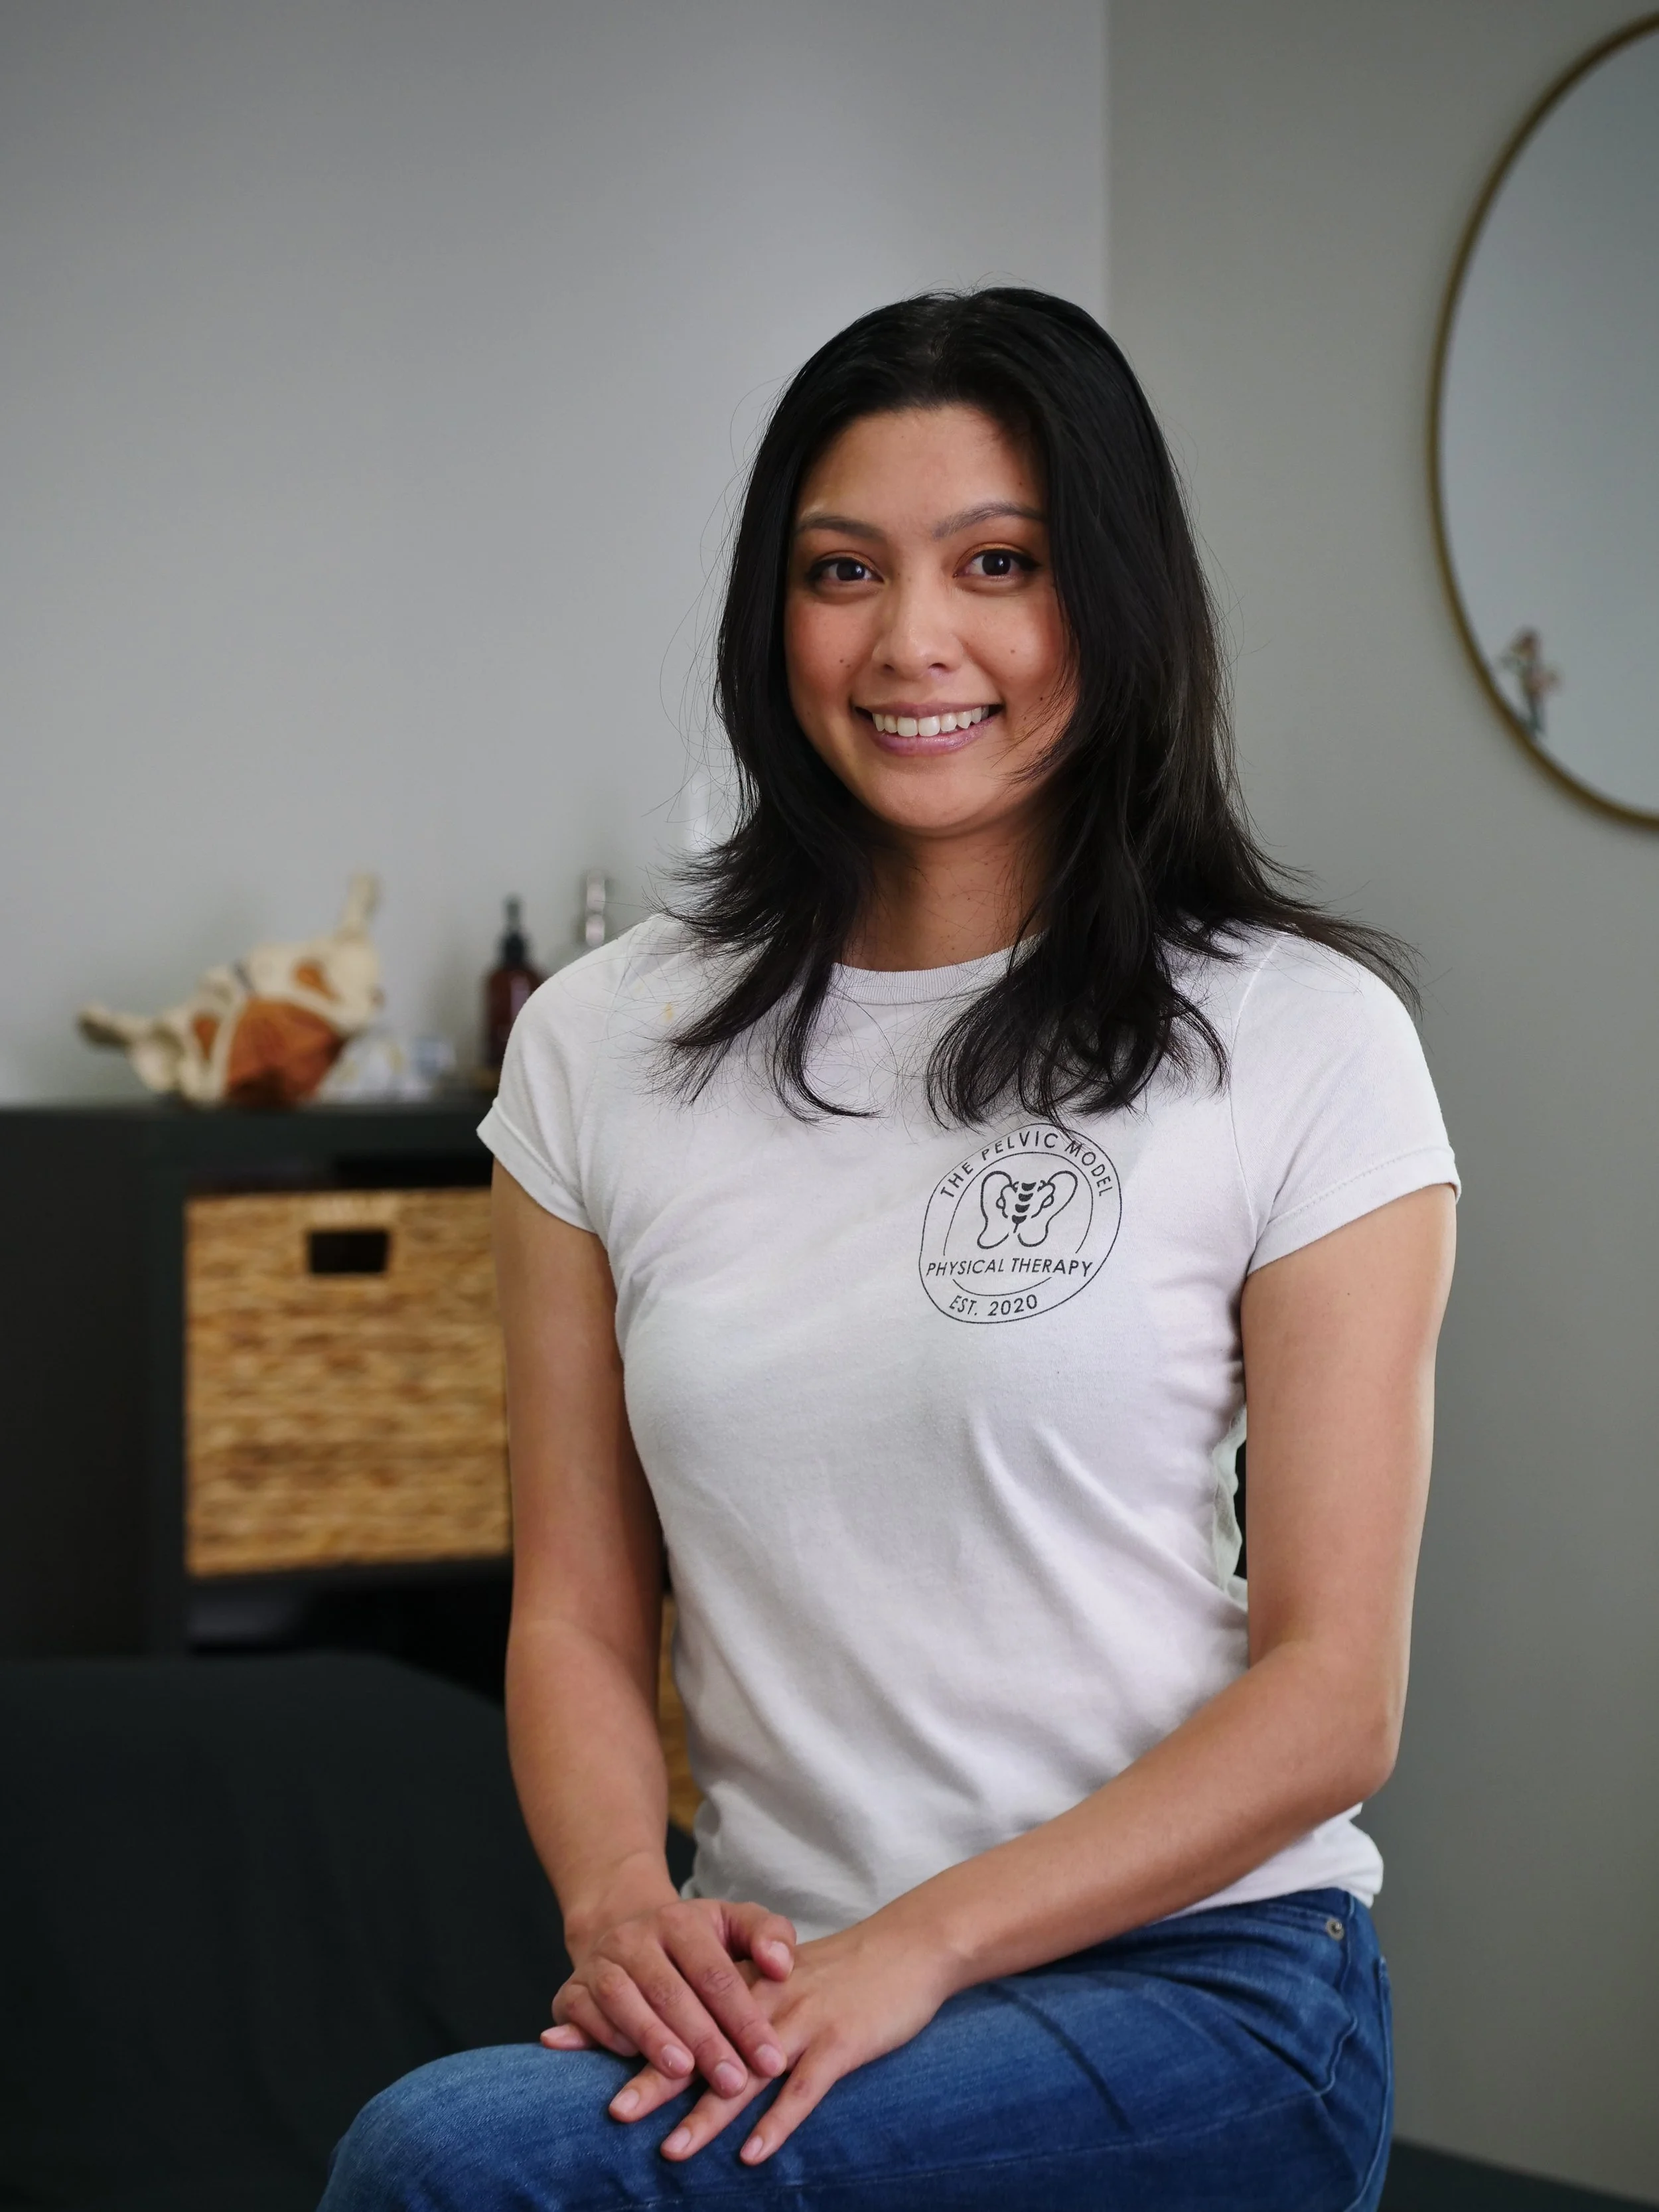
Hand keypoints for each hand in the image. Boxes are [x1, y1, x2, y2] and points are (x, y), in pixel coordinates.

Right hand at [543, 1895, 797, 2098]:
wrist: (624, 1930)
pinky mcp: (570, 1990)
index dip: (746, 2020)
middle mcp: (636, 1938)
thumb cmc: (695, 1943)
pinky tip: (629, 2063)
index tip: (772, 2061)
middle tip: (734, 2083)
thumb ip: (770, 1936)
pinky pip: (584, 2013)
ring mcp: (600, 1962)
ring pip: (624, 1999)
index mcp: (681, 1920)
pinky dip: (605, 2036)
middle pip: (672, 1991)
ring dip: (652, 2038)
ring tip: (682, 2073)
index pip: (717, 1974)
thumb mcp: (735, 1926)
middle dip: (705, 2040)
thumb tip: (783, 1966)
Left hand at [605, 1914, 953, 2165]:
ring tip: (671, 2151)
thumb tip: (696, 2040)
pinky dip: (778, 2123)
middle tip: (613, 2112)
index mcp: (745, 1985)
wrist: (907, 1947)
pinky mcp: (839, 2043)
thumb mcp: (783, 1978)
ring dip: (708, 2116)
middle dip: (656, 2082)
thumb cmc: (843, 1972)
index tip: (584, 2056)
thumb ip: (741, 2005)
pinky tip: (754, 2155)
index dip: (633, 2035)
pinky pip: (803, 2090)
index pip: (679, 2013)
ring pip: (745, 2074)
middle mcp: (764, 2002)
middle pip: (701, 2046)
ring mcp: (801, 2022)